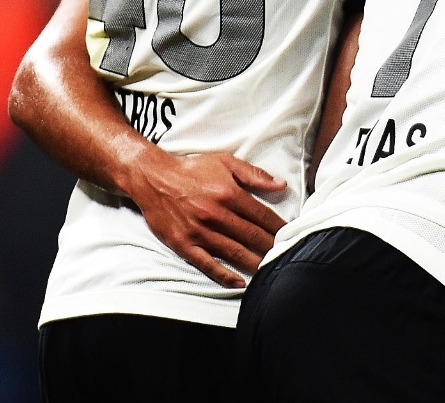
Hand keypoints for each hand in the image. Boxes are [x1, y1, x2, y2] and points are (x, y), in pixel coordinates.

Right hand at [118, 148, 286, 288]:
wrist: (153, 178)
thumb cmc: (191, 169)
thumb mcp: (226, 162)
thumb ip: (255, 174)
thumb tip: (281, 184)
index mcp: (230, 194)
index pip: (262, 216)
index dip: (279, 227)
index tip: (291, 234)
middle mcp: (217, 215)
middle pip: (252, 236)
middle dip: (271, 247)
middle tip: (287, 255)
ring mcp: (200, 232)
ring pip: (234, 252)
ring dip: (254, 262)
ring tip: (271, 270)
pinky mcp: (184, 244)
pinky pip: (207, 264)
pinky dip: (224, 275)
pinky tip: (239, 282)